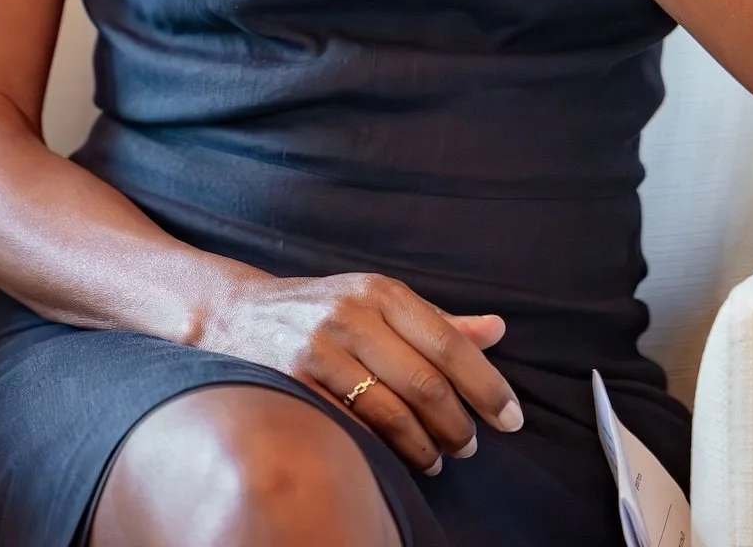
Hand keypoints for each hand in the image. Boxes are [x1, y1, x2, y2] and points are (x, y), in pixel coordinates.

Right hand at [207, 266, 522, 472]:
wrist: (240, 313)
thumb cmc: (325, 309)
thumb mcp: (380, 301)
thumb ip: (439, 320)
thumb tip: (498, 331)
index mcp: (383, 292)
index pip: (448, 343)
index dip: (486, 385)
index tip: (512, 418)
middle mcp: (354, 315)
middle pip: (424, 382)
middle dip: (458, 424)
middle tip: (473, 447)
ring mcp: (322, 348)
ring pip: (391, 410)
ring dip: (425, 446)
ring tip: (441, 460)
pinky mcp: (296, 381)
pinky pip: (353, 426)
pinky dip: (385, 450)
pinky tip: (401, 460)